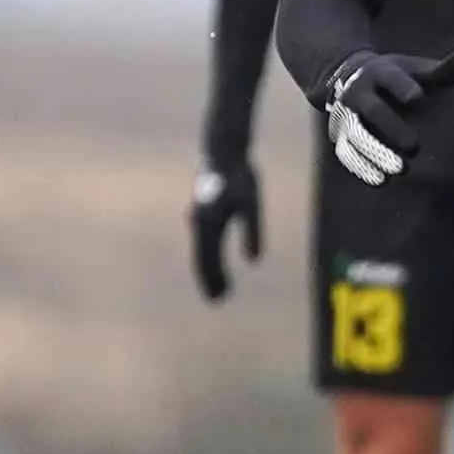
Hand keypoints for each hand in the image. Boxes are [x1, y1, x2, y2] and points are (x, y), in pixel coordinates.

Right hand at [191, 160, 262, 299]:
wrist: (222, 152)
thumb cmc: (239, 176)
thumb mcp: (251, 203)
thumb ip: (253, 231)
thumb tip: (254, 260)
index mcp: (209, 224)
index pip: (209, 259)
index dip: (215, 279)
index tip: (222, 297)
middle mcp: (199, 223)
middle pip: (202, 259)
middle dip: (210, 280)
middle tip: (218, 300)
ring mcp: (198, 218)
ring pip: (201, 251)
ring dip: (208, 270)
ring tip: (219, 288)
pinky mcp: (202, 213)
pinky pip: (203, 241)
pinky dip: (208, 255)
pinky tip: (213, 263)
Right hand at [323, 46, 453, 185]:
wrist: (346, 77)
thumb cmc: (395, 77)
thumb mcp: (415, 69)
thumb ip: (443, 68)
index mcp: (379, 72)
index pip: (390, 78)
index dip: (403, 87)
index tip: (418, 99)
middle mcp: (358, 92)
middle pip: (373, 110)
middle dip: (392, 127)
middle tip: (415, 145)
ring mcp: (346, 114)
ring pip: (357, 134)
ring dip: (376, 152)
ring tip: (400, 170)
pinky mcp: (339, 134)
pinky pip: (346, 152)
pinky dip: (361, 166)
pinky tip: (380, 180)